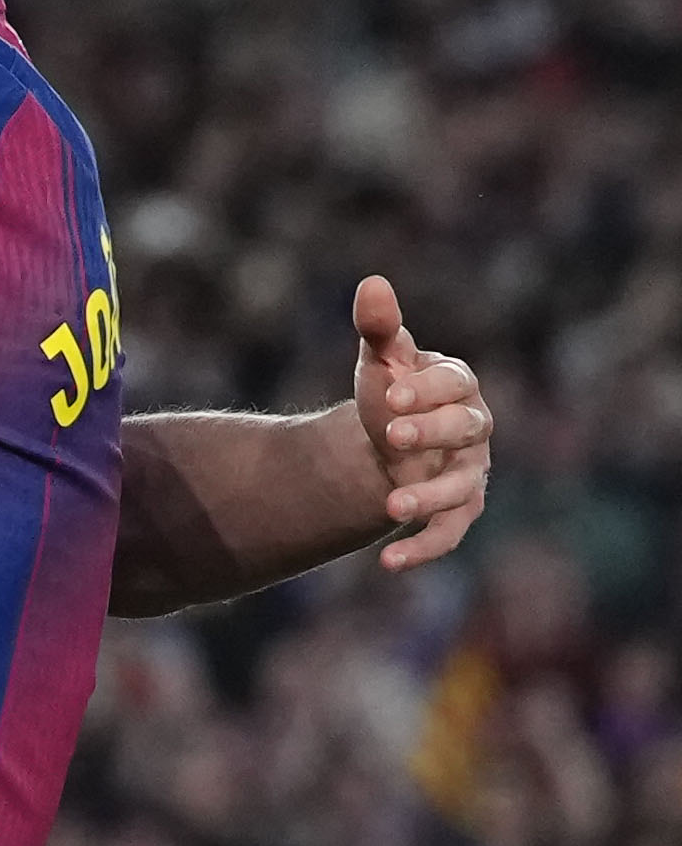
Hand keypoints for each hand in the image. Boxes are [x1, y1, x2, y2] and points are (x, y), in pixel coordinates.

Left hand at [352, 274, 489, 570]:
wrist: (383, 445)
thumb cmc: (389, 393)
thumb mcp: (379, 361)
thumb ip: (378, 328)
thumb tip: (372, 283)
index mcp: (458, 386)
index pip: (454, 382)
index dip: (426, 386)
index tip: (389, 389)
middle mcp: (473, 430)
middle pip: (464, 429)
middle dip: (431, 432)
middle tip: (390, 434)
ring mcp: (468, 474)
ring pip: (461, 487)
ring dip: (428, 497)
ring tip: (390, 506)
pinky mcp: (455, 512)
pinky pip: (448, 534)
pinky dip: (422, 548)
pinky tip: (388, 562)